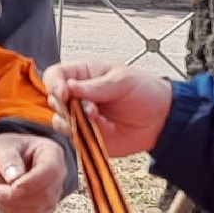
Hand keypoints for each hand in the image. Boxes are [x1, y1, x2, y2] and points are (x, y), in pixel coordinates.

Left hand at [0, 132, 66, 212]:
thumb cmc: (8, 151)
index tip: (11, 187)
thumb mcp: (2, 147)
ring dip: (10, 208)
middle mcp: (58, 177)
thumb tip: (13, 177)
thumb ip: (7, 158)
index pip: (51, 172)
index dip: (31, 183)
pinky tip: (2, 205)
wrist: (7, 163)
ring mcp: (54, 196)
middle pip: (44, 196)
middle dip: (14, 198)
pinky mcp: (45, 212)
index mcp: (52, 154)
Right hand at [45, 61, 172, 156]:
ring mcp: (80, 117)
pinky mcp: (87, 136)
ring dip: (73, 120)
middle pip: (53, 99)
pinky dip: (82, 133)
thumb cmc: (144, 91)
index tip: (63, 92)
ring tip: (96, 115)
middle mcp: (78, 96)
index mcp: (84, 74)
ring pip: (59, 121)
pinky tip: (99, 127)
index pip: (55, 75)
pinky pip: (73, 137)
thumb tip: (69, 87)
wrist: (161, 119)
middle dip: (65, 104)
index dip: (54, 84)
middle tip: (86, 105)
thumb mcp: (122, 81)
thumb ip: (95, 86)